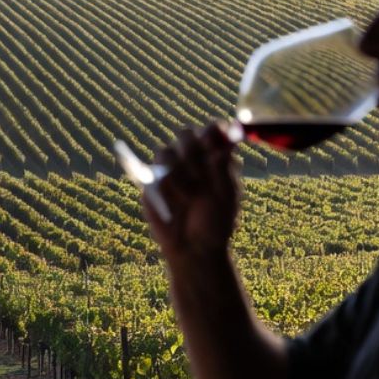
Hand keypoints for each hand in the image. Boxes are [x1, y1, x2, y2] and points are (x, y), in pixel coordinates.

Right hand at [144, 123, 239, 269]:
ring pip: (166, 150)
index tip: (213, 143)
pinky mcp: (152, 181)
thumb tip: (219, 149)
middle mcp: (192, 158)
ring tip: (190, 196)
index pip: (211, 131)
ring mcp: (170, 169)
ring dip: (178, 171)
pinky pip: (152, 170)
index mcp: (214, 157)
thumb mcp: (226, 197)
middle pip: (185, 134)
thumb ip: (222, 170)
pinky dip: (166, 183)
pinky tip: (175, 201)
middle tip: (200, 171)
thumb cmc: (216, 222)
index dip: (211, 131)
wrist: (193, 247)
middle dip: (191, 150)